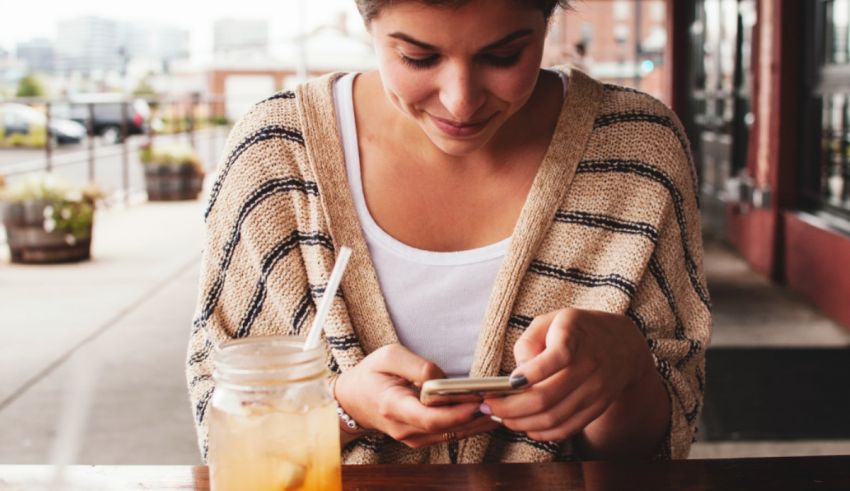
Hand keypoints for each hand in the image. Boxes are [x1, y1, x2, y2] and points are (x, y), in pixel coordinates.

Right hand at [335, 343, 498, 447]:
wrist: (353, 399)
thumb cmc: (371, 374)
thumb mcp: (389, 356)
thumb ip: (417, 366)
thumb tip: (443, 379)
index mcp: (393, 407)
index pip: (430, 418)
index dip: (458, 412)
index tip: (479, 400)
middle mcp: (403, 428)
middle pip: (447, 428)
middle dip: (476, 416)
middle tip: (500, 400)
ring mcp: (411, 437)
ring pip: (451, 434)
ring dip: (477, 422)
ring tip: (501, 406)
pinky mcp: (419, 438)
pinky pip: (448, 434)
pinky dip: (468, 424)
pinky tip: (486, 414)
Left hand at [482, 308, 654, 441]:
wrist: (622, 344)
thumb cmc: (576, 330)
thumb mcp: (550, 320)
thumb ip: (528, 343)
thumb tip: (516, 378)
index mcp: (574, 335)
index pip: (557, 357)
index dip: (529, 374)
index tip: (506, 383)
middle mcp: (590, 364)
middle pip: (546, 398)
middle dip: (510, 408)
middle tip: (488, 406)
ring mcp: (596, 389)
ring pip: (553, 418)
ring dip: (521, 423)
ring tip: (501, 418)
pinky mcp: (598, 407)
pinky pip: (567, 428)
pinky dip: (542, 433)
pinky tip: (525, 426)